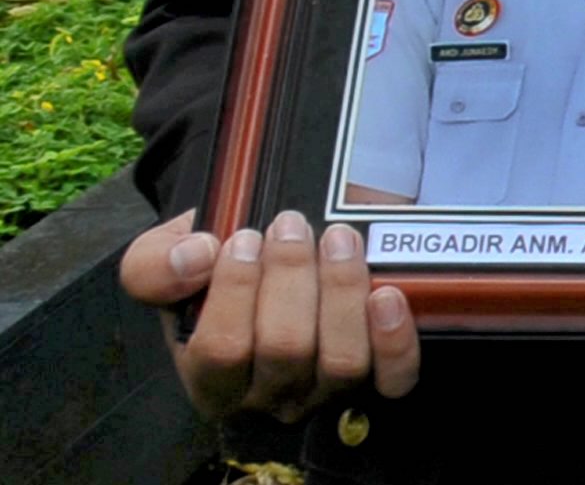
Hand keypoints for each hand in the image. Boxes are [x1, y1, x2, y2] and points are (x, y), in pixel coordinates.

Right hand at [120, 208, 418, 421]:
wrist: (266, 252)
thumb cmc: (214, 264)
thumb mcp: (166, 258)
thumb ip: (155, 264)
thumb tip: (197, 258)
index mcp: (209, 378)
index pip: (220, 352)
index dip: (236, 291)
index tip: (245, 237)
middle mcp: (266, 394)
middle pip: (285, 351)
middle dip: (292, 278)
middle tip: (292, 225)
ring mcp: (323, 390)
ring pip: (341, 361)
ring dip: (342, 292)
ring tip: (338, 239)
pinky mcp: (374, 379)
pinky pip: (392, 377)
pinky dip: (394, 339)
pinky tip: (387, 296)